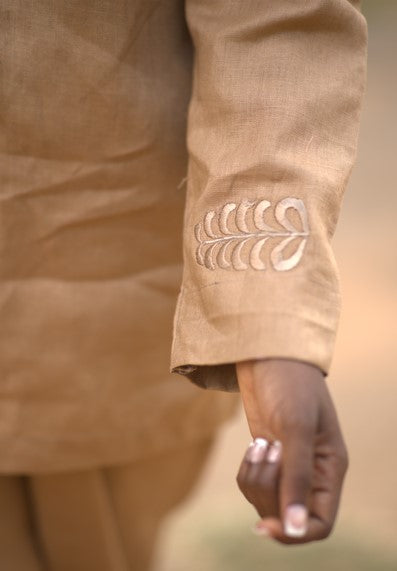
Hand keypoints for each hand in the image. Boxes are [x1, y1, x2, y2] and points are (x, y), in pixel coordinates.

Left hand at [236, 358, 347, 543]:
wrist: (266, 354)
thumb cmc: (289, 385)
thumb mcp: (294, 429)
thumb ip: (296, 478)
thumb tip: (295, 529)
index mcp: (329, 468)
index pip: (319, 524)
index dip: (294, 532)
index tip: (266, 523)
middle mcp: (310, 472)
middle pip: (286, 514)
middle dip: (268, 491)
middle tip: (265, 451)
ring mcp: (287, 465)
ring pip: (266, 500)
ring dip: (255, 479)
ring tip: (260, 443)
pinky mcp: (267, 456)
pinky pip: (252, 483)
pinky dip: (247, 470)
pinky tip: (254, 444)